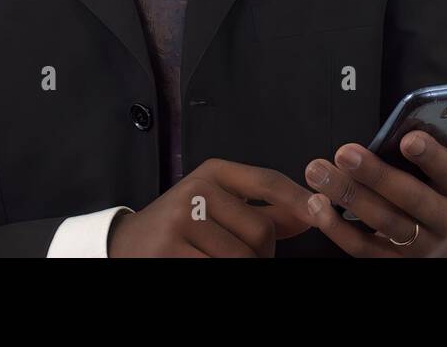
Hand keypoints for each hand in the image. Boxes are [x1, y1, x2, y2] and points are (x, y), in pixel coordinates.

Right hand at [107, 158, 319, 256]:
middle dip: (262, 253)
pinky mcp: (169, 249)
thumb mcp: (218, 207)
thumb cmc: (181, 227)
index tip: (320, 210)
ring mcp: (180, 219)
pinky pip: (218, 269)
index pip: (267, 181)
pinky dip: (221, 275)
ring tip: (222, 261)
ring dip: (245, 267)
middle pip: (261, 229)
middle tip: (245, 257)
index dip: (297, 198)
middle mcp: (197, 188)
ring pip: (243, 256)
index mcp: (214, 172)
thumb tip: (309, 213)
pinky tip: (207, 265)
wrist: (126, 244)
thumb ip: (263, 210)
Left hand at [303, 118, 446, 256]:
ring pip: (383, 223)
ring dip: (347, 196)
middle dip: (376, 175)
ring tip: (318, 171)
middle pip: (411, 199)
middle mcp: (445, 221)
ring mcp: (419, 246)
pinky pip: (362, 249)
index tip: (407, 138)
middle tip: (344, 151)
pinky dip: (337, 228)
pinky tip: (316, 204)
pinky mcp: (393, 262)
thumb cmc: (445, 186)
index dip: (432, 157)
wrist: (446, 240)